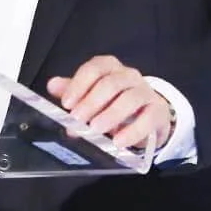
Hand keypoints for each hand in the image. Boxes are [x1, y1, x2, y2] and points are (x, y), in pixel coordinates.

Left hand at [47, 55, 172, 153]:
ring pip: (129, 99)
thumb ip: (74, 90)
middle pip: (111, 83)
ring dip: (110, 115)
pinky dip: (132, 131)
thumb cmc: (116, 102)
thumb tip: (53, 85)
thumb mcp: (93, 96)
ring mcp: (146, 92)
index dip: (79, 84)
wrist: (149, 115)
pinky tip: (119, 141)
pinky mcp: (158, 111)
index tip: (67, 103)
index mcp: (110, 68)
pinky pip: (147, 118)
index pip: (95, 68)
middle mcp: (129, 76)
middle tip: (78, 120)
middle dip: (92, 102)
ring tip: (96, 130)